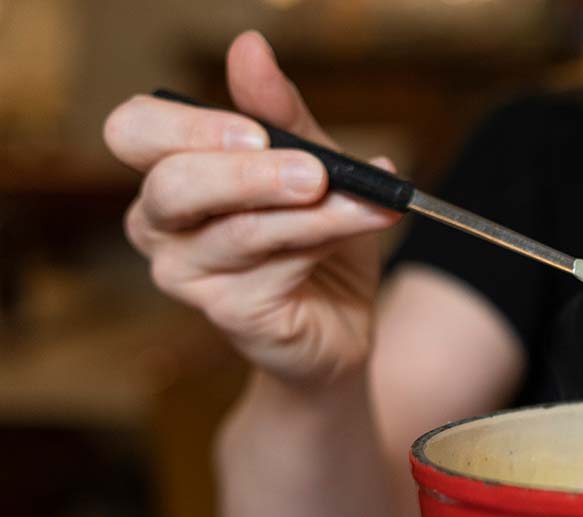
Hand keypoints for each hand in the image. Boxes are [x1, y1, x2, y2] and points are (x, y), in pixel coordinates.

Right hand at [104, 30, 398, 386]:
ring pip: (239, 230)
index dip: (186, 126)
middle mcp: (161, 223)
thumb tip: (250, 47)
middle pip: (172, 184)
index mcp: (168, 172)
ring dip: (312, 211)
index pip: (136, 131)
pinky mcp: (228, 312)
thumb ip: (282, 116)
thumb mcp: (313, 165)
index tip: (252, 127)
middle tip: (313, 171)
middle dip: (246, 172)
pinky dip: (327, 239)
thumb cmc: (316, 241)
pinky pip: (275, 268)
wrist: (344, 323)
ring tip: (365, 200)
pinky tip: (366, 223)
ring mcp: (187, 273)